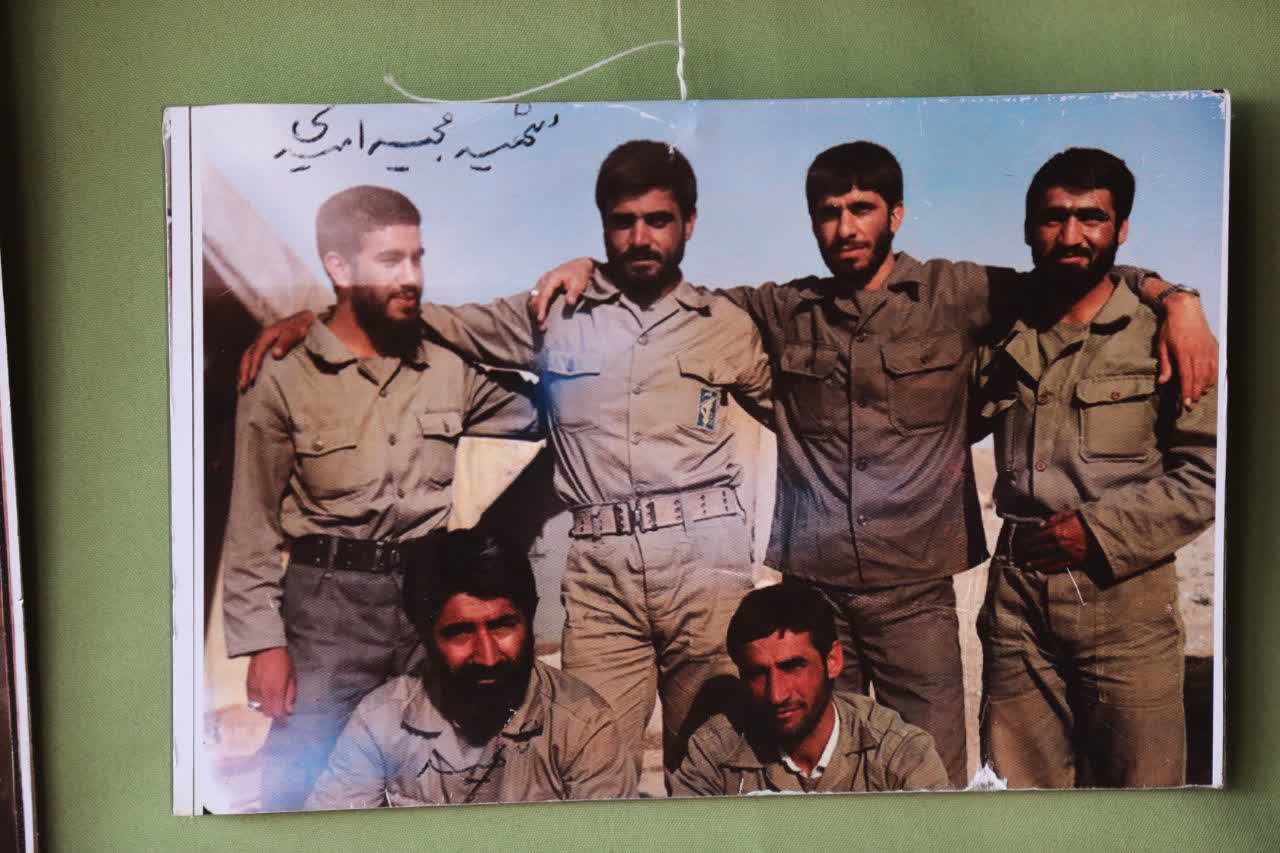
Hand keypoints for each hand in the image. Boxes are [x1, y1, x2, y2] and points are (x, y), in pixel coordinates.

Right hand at [238, 310, 317, 390]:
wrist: (303, 319)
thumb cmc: (300, 327)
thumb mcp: (295, 333)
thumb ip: (285, 343)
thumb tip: (275, 354)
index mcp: (266, 335)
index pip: (256, 352)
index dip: (254, 365)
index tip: (252, 378)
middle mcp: (261, 337)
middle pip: (248, 355)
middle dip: (244, 370)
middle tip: (243, 386)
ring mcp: (262, 340)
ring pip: (248, 355)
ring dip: (245, 369)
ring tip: (244, 384)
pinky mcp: (265, 343)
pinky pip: (253, 355)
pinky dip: (249, 365)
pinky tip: (250, 374)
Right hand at [246, 646, 295, 719]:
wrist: (265, 649)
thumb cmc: (283, 661)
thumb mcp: (292, 677)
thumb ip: (290, 694)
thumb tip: (290, 710)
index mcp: (276, 692)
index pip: (278, 714)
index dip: (283, 719)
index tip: (286, 719)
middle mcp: (263, 695)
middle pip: (268, 713)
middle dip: (275, 713)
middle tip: (281, 707)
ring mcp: (254, 692)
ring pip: (259, 708)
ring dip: (266, 708)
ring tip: (272, 701)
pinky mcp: (247, 688)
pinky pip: (252, 701)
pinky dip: (258, 702)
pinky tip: (263, 695)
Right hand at [529, 258, 594, 331]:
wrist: (579, 266)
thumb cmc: (579, 275)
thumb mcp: (579, 283)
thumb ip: (573, 293)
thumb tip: (569, 302)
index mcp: (552, 278)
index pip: (543, 295)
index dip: (541, 308)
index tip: (540, 319)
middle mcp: (544, 280)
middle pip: (535, 298)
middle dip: (537, 312)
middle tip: (542, 326)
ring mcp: (542, 282)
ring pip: (533, 298)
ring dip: (535, 311)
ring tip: (542, 324)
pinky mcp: (543, 286)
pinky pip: (536, 297)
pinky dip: (537, 307)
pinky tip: (541, 316)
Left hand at [1021, 511, 1091, 572]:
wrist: (1103, 534)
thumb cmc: (1086, 522)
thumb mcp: (1071, 515)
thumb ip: (1055, 519)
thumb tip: (1041, 525)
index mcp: (1058, 532)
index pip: (1039, 537)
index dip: (1029, 540)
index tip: (1022, 542)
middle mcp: (1060, 544)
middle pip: (1040, 549)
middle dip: (1030, 552)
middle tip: (1020, 555)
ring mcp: (1066, 555)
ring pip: (1047, 560)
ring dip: (1036, 563)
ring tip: (1026, 566)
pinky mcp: (1074, 562)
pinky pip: (1058, 567)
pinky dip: (1049, 569)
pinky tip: (1041, 570)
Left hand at [1157, 292, 1217, 408]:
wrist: (1186, 310)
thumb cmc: (1171, 328)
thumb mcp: (1162, 345)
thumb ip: (1165, 365)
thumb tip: (1162, 382)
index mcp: (1184, 353)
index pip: (1187, 377)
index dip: (1187, 392)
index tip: (1186, 404)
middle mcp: (1198, 353)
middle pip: (1199, 378)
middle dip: (1195, 394)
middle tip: (1191, 405)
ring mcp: (1208, 350)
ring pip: (1209, 374)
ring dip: (1204, 387)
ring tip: (1198, 396)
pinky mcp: (1213, 348)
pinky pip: (1216, 366)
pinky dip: (1212, 377)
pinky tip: (1207, 384)